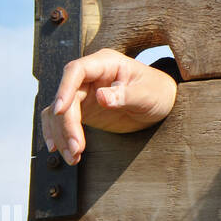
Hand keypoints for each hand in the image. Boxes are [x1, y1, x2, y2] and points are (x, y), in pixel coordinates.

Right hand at [38, 48, 178, 164]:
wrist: (161, 103)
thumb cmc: (158, 92)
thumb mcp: (147, 94)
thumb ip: (126, 95)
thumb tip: (101, 97)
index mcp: (106, 63)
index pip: (76, 71)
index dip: (64, 89)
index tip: (59, 111)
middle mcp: (90, 76)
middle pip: (66, 97)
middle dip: (67, 124)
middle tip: (77, 148)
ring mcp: (84, 93)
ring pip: (59, 112)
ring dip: (62, 135)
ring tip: (73, 157)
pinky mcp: (82, 110)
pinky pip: (61, 121)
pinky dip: (59, 135)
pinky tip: (62, 151)